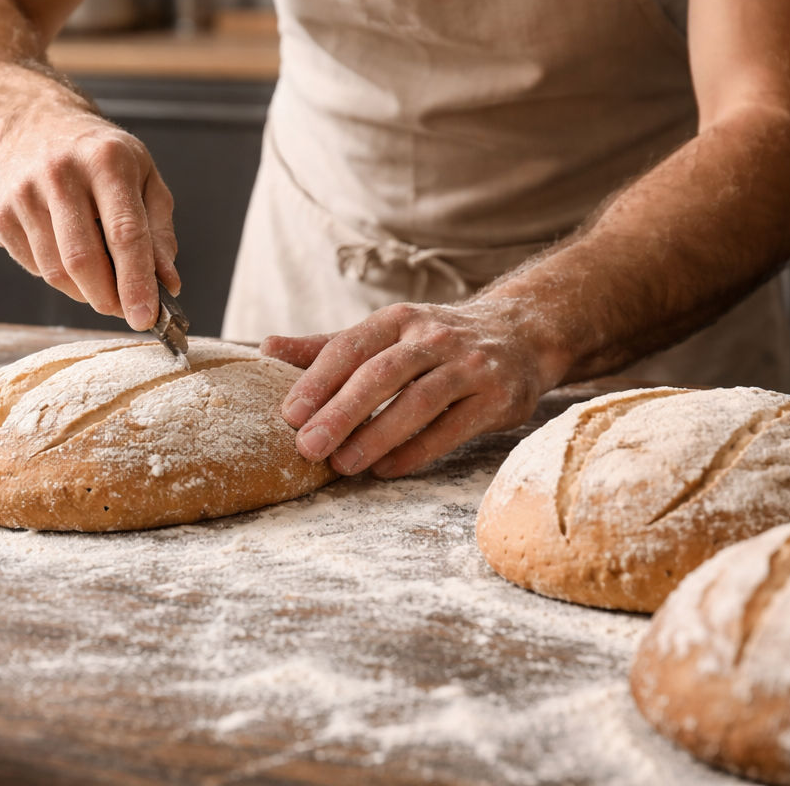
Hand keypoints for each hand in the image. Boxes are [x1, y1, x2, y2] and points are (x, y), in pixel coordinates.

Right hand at [0, 108, 177, 330]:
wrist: (35, 126)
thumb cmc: (100, 157)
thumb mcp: (144, 177)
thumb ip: (159, 231)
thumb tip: (168, 284)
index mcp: (106, 161)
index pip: (124, 233)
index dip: (136, 282)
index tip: (145, 318)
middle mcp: (60, 173)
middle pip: (83, 259)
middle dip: (107, 298)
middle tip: (123, 310)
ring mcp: (23, 193)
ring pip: (55, 271)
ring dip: (84, 292)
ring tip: (100, 281)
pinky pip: (34, 267)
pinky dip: (58, 276)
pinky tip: (66, 253)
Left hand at [261, 299, 562, 477]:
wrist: (522, 335)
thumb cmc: (435, 342)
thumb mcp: (385, 335)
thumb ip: (327, 347)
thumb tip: (267, 348)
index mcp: (397, 320)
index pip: (349, 346)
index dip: (317, 380)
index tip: (289, 414)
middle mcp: (433, 337)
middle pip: (381, 374)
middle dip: (341, 412)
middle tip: (307, 446)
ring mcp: (469, 366)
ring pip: (418, 401)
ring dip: (377, 435)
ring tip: (343, 464)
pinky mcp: (498, 397)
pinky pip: (453, 427)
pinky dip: (417, 451)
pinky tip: (386, 469)